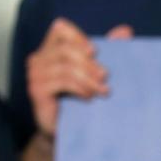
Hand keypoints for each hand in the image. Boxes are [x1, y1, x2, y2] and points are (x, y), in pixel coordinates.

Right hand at [25, 18, 119, 137]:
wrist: (65, 131)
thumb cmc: (79, 99)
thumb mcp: (95, 71)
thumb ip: (108, 49)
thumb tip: (126, 30)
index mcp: (49, 49)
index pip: (60, 29)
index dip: (79, 37)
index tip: (96, 52)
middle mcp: (38, 59)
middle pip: (66, 49)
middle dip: (89, 62)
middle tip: (106, 76)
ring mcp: (35, 74)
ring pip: (66, 66)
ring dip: (89, 78)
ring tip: (103, 90)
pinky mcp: (37, 90)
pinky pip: (62, 81)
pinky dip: (80, 88)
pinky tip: (89, 97)